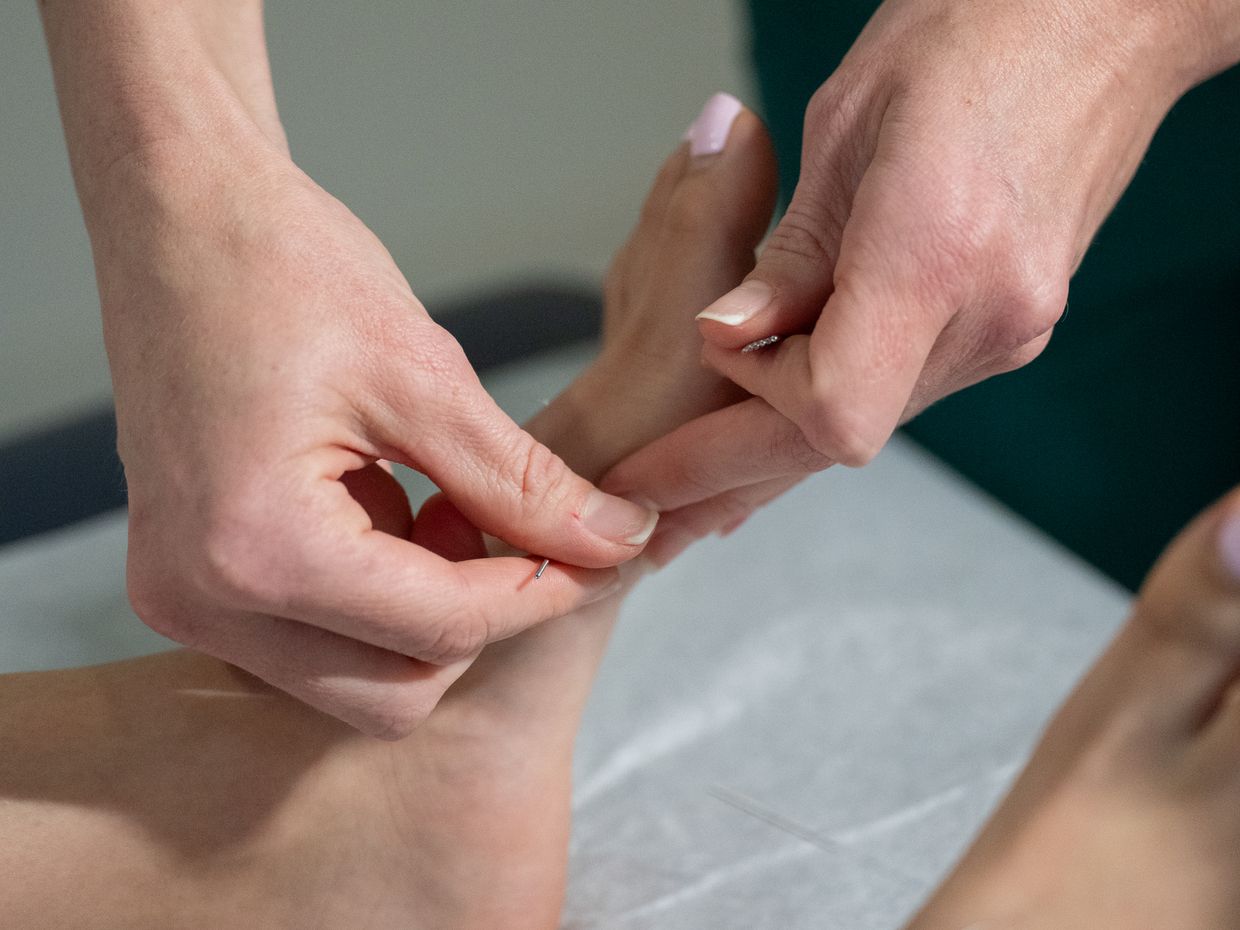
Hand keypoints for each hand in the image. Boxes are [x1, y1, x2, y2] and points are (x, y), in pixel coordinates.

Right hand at [89, 138, 654, 738]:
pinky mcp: (190, 579)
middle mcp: (202, 600)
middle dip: (478, 617)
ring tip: (443, 504)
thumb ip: (525, 483)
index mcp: (256, 549)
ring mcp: (185, 598)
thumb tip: (618, 538)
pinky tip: (393, 505)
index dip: (544, 591)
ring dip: (426, 613)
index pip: (444, 627)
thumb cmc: (283, 267)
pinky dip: (377, 597)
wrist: (177, 214)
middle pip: (396, 689)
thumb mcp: (424, 376)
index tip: (606, 547)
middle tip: (509, 523)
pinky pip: (313, 639)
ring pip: (355, 679)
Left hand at [603, 0, 1236, 524]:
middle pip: (838, 438)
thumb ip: (789, 254)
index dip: (741, 415)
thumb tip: (731, 336)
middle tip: (649, 493)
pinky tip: (775, 397)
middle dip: (730, 469)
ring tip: (691, 449)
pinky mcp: (1011, 323)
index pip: (825, 411)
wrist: (1107, 20)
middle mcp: (988, 314)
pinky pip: (901, 385)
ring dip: (775, 429)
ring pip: (867, 417)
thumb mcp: (850, 122)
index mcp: (936, 253)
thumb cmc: (980, 30)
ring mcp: (1009, 327)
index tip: (691, 384)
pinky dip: (831, 392)